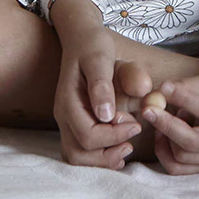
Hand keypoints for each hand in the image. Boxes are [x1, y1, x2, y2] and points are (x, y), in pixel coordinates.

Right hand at [53, 28, 150, 168]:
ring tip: (126, 148)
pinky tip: (118, 148)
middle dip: (106, 155)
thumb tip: (106, 115)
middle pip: (77, 154)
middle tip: (131, 143)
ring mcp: (66, 122)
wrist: (82, 39)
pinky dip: (98, 156)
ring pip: (76, 156)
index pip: (87, 135)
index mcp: (68, 102)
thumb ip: (103, 83)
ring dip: (101, 159)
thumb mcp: (101, 57)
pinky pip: (81, 149)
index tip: (136, 125)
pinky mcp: (74, 123)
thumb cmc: (93, 46)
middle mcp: (63, 116)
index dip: (114, 136)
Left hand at [141, 72, 198, 175]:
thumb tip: (161, 91)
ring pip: (182, 156)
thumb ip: (189, 86)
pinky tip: (161, 134)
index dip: (183, 99)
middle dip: (167, 125)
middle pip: (192, 142)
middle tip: (148, 109)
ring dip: (166, 135)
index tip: (163, 87)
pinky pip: (177, 168)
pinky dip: (163, 151)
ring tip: (163, 116)